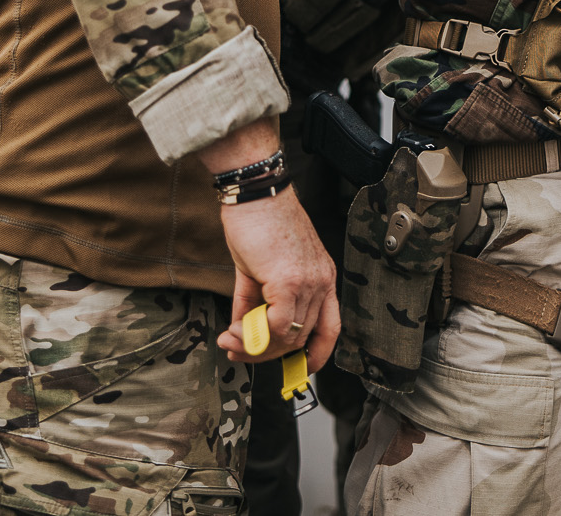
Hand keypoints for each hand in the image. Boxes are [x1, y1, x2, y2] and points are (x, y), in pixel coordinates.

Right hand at [214, 190, 340, 369]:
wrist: (255, 193)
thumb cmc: (258, 221)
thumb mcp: (260, 268)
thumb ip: (255, 302)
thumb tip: (243, 331)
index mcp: (322, 277)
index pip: (330, 328)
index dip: (316, 354)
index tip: (296, 367)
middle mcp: (322, 282)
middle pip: (303, 338)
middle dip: (268, 353)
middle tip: (238, 350)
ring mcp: (308, 283)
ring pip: (288, 336)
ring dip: (255, 346)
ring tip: (230, 341)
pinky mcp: (289, 281)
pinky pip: (275, 325)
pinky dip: (251, 335)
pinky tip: (233, 331)